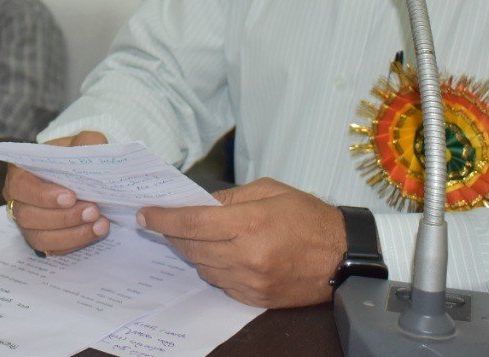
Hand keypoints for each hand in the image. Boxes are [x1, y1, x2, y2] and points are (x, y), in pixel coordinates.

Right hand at [2, 130, 110, 254]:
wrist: (82, 173)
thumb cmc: (76, 155)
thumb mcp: (84, 141)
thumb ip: (87, 143)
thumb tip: (93, 153)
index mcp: (19, 171)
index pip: (20, 186)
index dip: (43, 195)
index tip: (70, 196)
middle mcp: (18, 200)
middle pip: (29, 216)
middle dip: (63, 217)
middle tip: (92, 210)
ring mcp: (28, 223)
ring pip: (41, 237)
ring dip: (72, 233)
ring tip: (99, 223)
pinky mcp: (43, 239)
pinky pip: (54, 249)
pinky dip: (76, 242)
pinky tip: (96, 231)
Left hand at [137, 177, 346, 307]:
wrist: (343, 256)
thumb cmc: (309, 217)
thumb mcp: (270, 191)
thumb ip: (231, 197)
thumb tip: (199, 203)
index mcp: (249, 223)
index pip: (192, 222)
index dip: (163, 218)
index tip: (145, 214)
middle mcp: (246, 255)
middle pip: (192, 247)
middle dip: (173, 234)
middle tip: (164, 223)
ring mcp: (250, 280)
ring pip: (203, 267)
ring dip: (193, 251)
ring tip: (195, 237)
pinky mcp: (255, 298)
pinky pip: (220, 283)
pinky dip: (213, 268)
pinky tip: (220, 254)